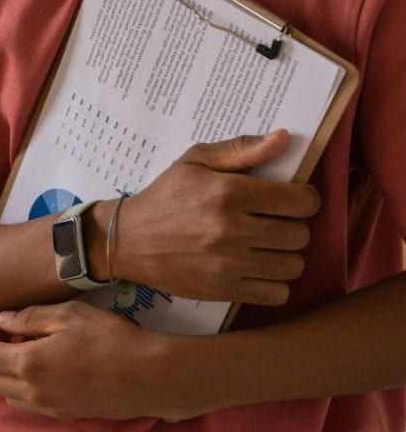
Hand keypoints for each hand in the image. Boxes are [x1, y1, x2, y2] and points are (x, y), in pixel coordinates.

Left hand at [0, 302, 190, 420]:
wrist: (151, 376)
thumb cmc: (111, 338)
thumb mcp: (70, 315)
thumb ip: (30, 317)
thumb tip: (3, 321)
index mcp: (29, 365)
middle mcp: (34, 393)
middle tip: (8, 331)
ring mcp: (50, 408)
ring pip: (8, 396)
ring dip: (6, 373)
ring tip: (26, 348)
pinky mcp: (66, 415)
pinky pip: (30, 405)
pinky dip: (25, 387)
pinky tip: (45, 365)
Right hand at [107, 130, 319, 305]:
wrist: (127, 240)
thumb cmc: (164, 197)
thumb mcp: (195, 161)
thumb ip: (241, 149)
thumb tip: (283, 138)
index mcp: (228, 193)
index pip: (302, 201)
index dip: (304, 199)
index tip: (290, 200)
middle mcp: (231, 229)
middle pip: (300, 234)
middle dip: (292, 226)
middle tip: (272, 223)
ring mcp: (228, 264)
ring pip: (293, 265)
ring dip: (284, 256)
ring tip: (265, 247)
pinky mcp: (224, 290)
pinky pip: (276, 293)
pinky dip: (273, 283)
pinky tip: (257, 269)